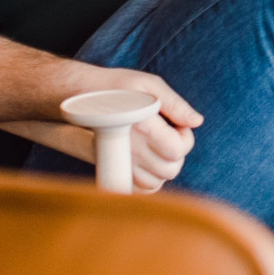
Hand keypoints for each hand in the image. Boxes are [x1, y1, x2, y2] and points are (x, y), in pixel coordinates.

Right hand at [69, 67, 202, 192]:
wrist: (77, 99)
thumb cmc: (116, 88)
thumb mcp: (148, 85)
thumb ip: (174, 104)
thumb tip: (197, 121)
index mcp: (140, 126)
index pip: (177, 150)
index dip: (185, 138)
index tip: (176, 124)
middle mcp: (128, 150)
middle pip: (170, 170)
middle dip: (177, 153)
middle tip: (167, 135)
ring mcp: (117, 164)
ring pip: (155, 183)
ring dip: (163, 167)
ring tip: (156, 146)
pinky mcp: (109, 171)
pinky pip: (137, 189)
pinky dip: (147, 180)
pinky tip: (147, 160)